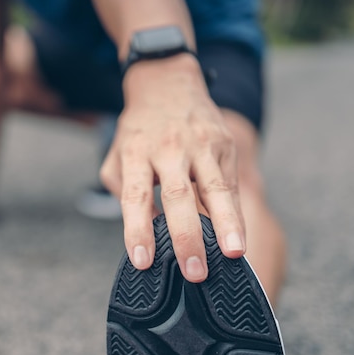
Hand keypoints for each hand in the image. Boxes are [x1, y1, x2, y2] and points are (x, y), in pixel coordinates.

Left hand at [100, 54, 245, 281]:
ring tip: (234, 254)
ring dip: (226, 224)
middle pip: (178, 195)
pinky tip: (237, 238)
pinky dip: (234, 213)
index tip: (143, 262)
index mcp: (136, 152)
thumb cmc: (139, 130)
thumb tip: (145, 229)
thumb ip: (123, 190)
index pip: (135, 196)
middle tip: (194, 272)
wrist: (167, 83)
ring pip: (215, 188)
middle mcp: (168, 148)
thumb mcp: (117, 153)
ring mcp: (200, 144)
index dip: (138, 230)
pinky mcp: (224, 143)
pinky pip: (229, 184)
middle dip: (187, 236)